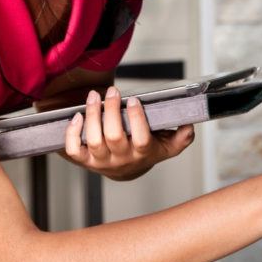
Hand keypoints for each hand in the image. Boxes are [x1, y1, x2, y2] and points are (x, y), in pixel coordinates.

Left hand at [62, 86, 194, 180]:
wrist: (126, 170)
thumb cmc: (145, 151)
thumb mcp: (166, 146)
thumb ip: (181, 138)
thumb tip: (189, 126)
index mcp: (142, 153)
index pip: (141, 139)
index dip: (137, 119)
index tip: (135, 100)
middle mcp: (121, 159)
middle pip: (114, 137)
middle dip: (112, 111)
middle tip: (113, 91)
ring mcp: (101, 161)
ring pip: (93, 140)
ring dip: (92, 116)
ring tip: (94, 96)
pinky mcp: (84, 161)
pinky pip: (73, 150)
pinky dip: (72, 133)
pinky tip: (77, 116)